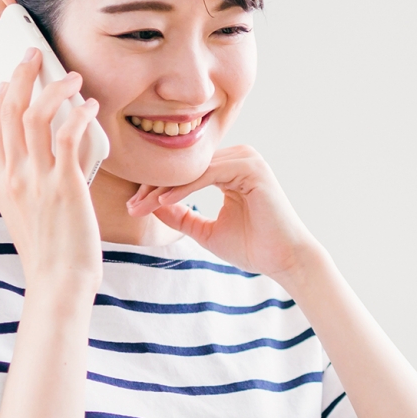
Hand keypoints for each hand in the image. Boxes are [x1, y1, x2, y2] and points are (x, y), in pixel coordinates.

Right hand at [0, 50, 103, 295]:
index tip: (12, 77)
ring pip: (35, 115)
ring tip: (72, 75)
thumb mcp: (27, 214)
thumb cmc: (51, 254)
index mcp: (0, 182)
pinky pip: (68, 136)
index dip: (2, 97)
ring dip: (54, 88)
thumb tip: (53, 157)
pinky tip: (90, 107)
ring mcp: (36, 180)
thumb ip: (32, 182)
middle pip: (8, 111)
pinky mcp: (64, 186)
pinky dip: (79, 114)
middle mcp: (13, 176)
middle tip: (33, 54)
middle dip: (20, 76)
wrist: (58, 283)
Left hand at [125, 146, 322, 284]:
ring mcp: (248, 160)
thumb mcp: (206, 230)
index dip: (157, 188)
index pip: (186, 172)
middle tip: (131, 206)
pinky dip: (183, 189)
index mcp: (231, 168)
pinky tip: (163, 203)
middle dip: (156, 186)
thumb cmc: (253, 247)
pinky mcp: (252, 168)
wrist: (285, 260)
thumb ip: (181, 215)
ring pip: (194, 169)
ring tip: (141, 206)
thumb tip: (150, 204)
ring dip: (165, 188)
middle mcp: (240, 157)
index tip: (134, 207)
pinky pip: (208, 174)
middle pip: (187, 167)